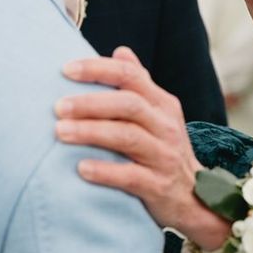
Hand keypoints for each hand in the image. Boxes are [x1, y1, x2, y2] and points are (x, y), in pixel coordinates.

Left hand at [57, 47, 230, 249]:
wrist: (195, 200)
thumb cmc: (163, 152)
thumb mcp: (158, 116)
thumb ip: (139, 85)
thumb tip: (120, 51)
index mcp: (163, 104)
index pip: (131, 76)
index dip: (98, 69)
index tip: (66, 69)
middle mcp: (166, 127)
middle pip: (129, 105)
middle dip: (90, 103)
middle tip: (58, 107)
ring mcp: (164, 157)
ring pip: (128, 138)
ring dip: (91, 132)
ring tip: (60, 132)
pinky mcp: (159, 187)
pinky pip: (131, 176)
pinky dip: (105, 171)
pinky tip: (81, 168)